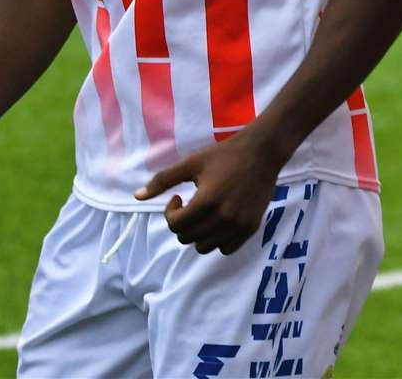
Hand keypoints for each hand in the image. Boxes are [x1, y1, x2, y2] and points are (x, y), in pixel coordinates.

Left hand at [135, 131, 286, 253]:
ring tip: (205, 216)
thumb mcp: (191, 163)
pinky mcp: (252, 226)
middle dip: (183, 224)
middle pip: (188, 238)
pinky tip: (220, 222)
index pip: (175, 225)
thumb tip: (137, 196)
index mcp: (206, 201)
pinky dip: (219, 240)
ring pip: (206, 247)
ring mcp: (239, 224)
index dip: (170, 213)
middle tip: (191, 207)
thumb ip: (163, 180)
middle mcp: (223, 217)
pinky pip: (227, 249)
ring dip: (199, 235)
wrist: (263, 152)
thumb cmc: (225, 155)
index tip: (179, 198)